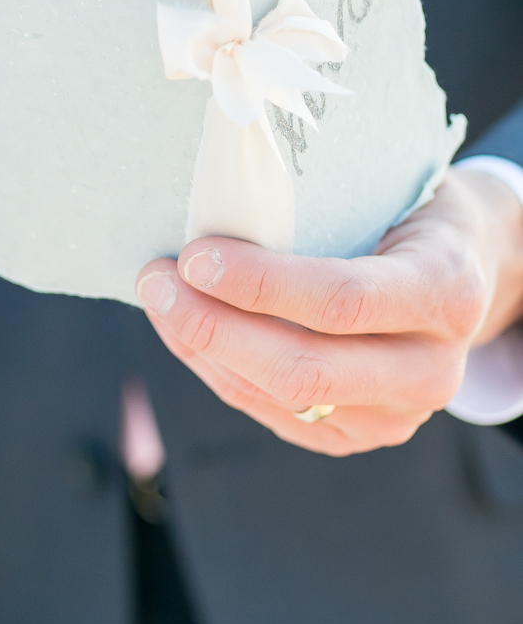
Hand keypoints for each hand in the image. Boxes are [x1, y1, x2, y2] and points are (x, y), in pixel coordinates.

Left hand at [135, 168, 522, 454]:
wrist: (465, 271)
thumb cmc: (409, 211)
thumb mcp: (391, 187)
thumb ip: (319, 202)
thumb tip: (213, 199)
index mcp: (446, 292)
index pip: (341, 302)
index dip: (258, 286)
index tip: (193, 257)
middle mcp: (432, 369)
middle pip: (303, 368)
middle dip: (213, 327)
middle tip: (157, 281)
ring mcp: (398, 415)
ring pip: (278, 397)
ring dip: (203, 350)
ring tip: (159, 299)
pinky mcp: (358, 436)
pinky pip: (272, 412)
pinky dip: (218, 371)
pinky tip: (187, 331)